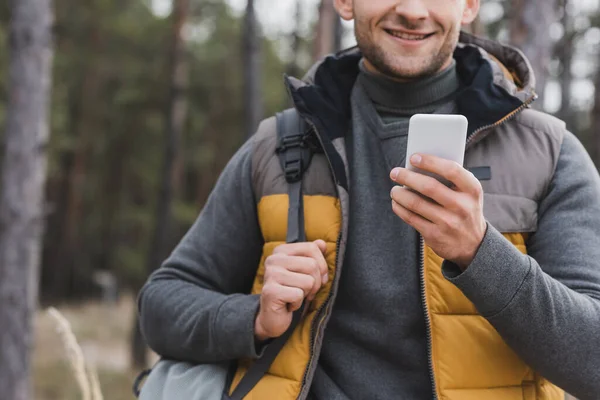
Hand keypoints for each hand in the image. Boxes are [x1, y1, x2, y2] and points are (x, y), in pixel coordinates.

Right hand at [255, 240, 328, 340]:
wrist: (273, 317)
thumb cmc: (291, 292)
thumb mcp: (304, 272)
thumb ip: (313, 256)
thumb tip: (322, 243)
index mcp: (281, 251)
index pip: (312, 248)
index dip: (321, 266)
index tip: (315, 278)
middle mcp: (273, 259)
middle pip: (312, 265)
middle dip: (315, 283)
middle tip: (305, 291)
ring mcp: (270, 274)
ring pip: (308, 281)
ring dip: (306, 294)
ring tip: (294, 296)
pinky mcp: (270, 291)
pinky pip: (299, 295)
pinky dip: (298, 303)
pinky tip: (288, 304)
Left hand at [390, 154, 486, 269]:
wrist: (473, 244)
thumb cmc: (464, 209)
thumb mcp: (467, 194)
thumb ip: (450, 180)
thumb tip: (417, 166)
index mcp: (472, 190)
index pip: (451, 170)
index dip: (430, 162)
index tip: (413, 157)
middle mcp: (462, 206)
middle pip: (429, 186)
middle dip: (407, 177)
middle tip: (395, 172)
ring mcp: (448, 222)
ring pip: (415, 203)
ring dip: (399, 194)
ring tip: (394, 189)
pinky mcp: (435, 235)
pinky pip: (411, 218)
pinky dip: (399, 208)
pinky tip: (396, 202)